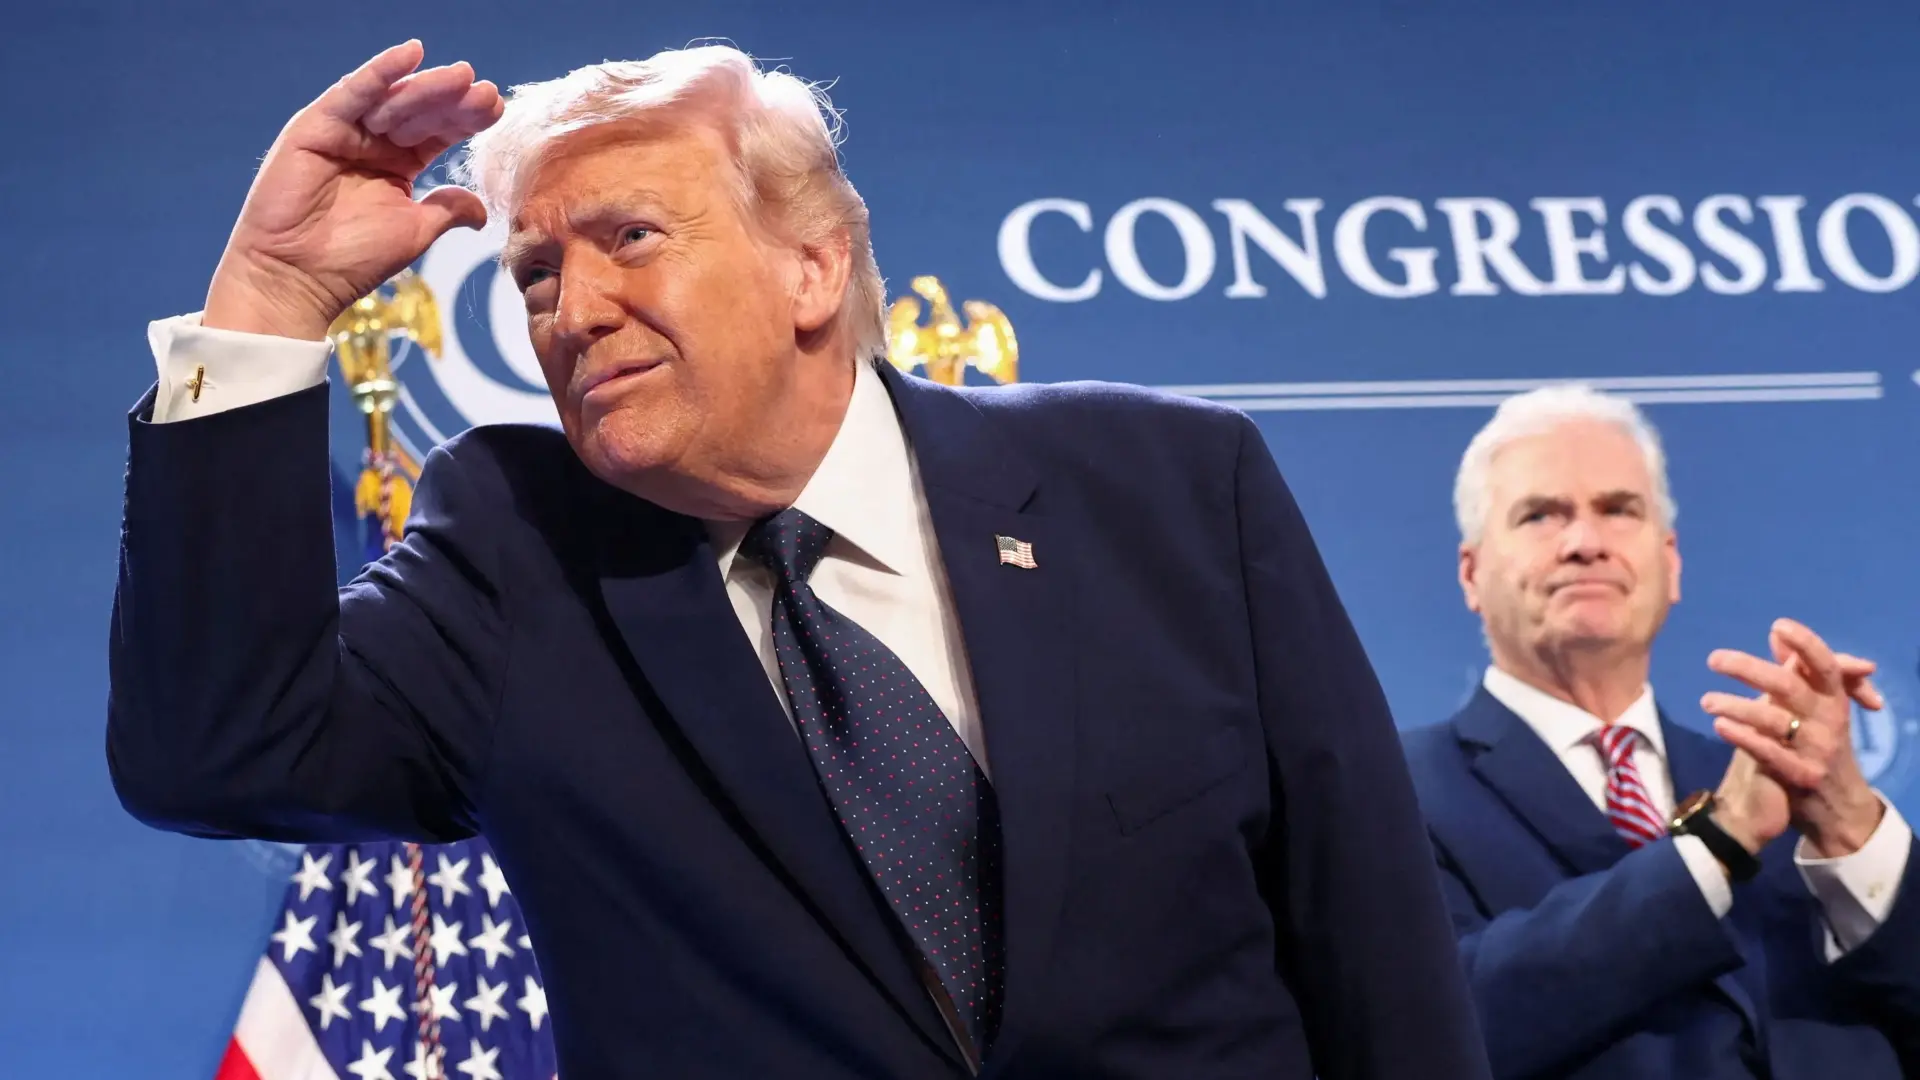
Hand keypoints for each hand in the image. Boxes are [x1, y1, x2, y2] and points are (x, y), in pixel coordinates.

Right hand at [202, 41, 504, 340]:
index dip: (467, 120)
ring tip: (462, 76)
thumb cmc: (353, 259)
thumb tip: (482, 208)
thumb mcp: (415, 231)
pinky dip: (380, 72)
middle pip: (420, 112)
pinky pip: (351, 93)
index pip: (439, 133)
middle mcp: (373, 143)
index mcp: (398, 164)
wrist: (299, 277)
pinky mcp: (315, 127)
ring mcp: (344, 132)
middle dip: (454, 100)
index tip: (497, 109)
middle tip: (485, 91)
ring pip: (393, 100)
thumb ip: (447, 210)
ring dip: (428, 86)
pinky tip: (410, 53)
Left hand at [1702, 619, 1886, 857]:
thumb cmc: (1816, 745)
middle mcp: (1830, 720)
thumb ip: (1795, 672)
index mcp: (1833, 699)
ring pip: (1774, 720)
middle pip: (1789, 685)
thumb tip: (1776, 636)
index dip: (1806, 643)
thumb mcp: (1813, 708)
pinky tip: (1719, 725)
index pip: (1825, 664)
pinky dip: (1743, 736)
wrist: (1834, 806)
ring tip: (1706, 700)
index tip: (1778, 626)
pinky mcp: (1803, 776)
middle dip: (1750, 669)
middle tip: (1714, 659)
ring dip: (1736, 705)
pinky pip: (1770, 752)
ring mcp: (1818, 749)